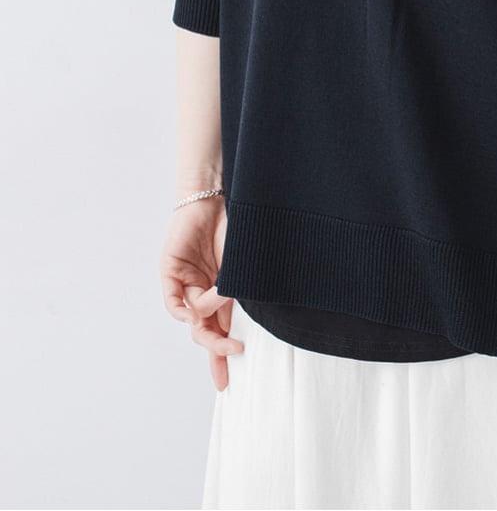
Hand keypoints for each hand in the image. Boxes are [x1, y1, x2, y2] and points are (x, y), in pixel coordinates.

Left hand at [160, 194, 243, 390]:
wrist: (215, 197)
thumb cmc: (236, 226)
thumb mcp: (241, 265)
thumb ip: (231, 292)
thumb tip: (217, 317)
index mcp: (222, 292)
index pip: (221, 331)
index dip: (222, 358)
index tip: (227, 383)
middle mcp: (202, 292)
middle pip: (205, 332)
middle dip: (216, 349)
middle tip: (232, 357)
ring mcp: (186, 283)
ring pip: (192, 318)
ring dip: (207, 319)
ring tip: (221, 306)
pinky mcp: (170, 273)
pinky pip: (174, 301)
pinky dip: (185, 310)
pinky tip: (196, 312)